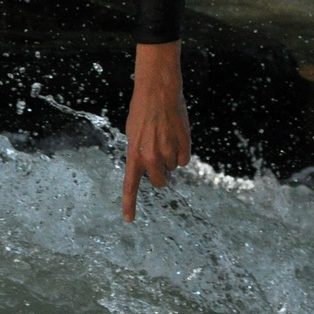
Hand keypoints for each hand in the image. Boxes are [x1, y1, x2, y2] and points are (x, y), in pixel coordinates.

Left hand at [123, 40, 190, 220]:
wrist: (158, 93)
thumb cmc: (143, 112)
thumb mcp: (133, 135)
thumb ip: (139, 155)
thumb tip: (153, 170)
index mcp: (134, 155)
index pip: (130, 186)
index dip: (129, 204)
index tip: (128, 220)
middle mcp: (150, 157)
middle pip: (160, 182)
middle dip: (161, 174)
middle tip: (159, 157)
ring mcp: (168, 153)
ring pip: (173, 168)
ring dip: (171, 158)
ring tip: (165, 137)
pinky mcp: (184, 147)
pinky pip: (185, 160)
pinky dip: (182, 151)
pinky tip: (176, 136)